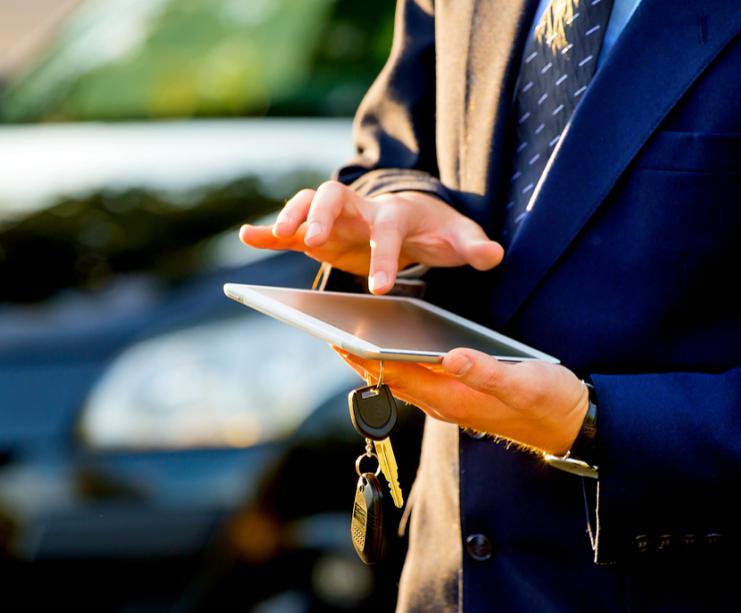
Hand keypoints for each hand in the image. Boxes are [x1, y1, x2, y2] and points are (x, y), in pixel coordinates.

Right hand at [239, 181, 503, 293]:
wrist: (415, 215)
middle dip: (323, 216)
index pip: (388, 229)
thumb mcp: (457, 239)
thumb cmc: (435, 230)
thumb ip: (473, 246)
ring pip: (308, 202)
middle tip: (313, 241)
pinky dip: (268, 230)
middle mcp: (361, 208)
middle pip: (335, 196)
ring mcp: (337, 217)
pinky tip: (247, 236)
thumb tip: (493, 254)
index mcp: (395, 214)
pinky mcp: (319, 231)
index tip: (381, 287)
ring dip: (291, 215)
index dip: (384, 256)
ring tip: (277, 235)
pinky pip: (289, 227)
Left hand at [334, 347, 588, 455]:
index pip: (398, 375)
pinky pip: (419, 378)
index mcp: (454, 397)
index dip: (367, 357)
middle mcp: (445, 402)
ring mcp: (451, 400)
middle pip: (392, 378)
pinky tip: (393, 344)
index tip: (338, 339)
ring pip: (403, 379)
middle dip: (361, 356)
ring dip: (377, 358)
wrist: (571, 424)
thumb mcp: (523, 382)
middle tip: (331, 330)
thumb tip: (450, 355)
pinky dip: (399, 360)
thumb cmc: (549, 401)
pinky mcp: (460, 395)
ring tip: (351, 335)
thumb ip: (486, 372)